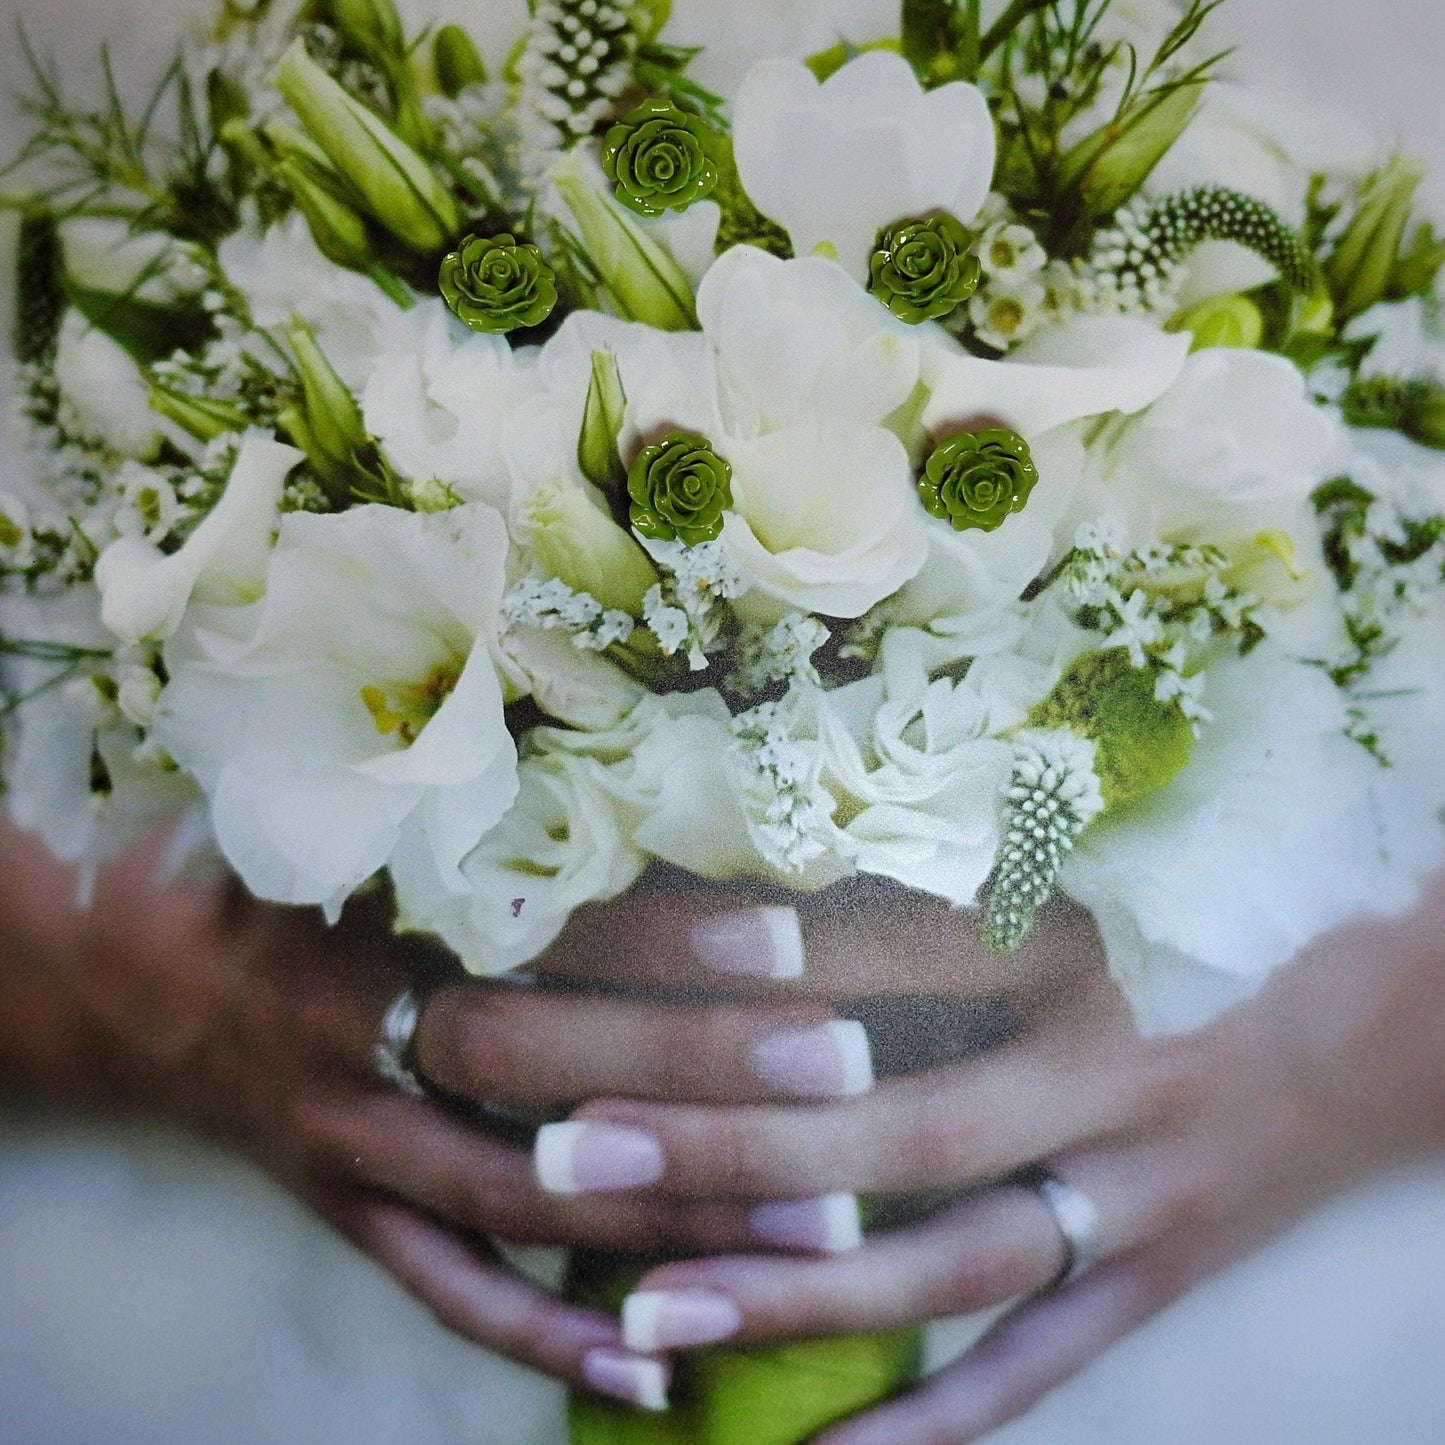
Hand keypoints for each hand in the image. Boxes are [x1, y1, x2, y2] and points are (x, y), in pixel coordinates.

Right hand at [0, 825, 894, 1406]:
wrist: (148, 972)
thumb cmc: (289, 871)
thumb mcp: (367, 817)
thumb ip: (496, 816)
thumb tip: (668, 777)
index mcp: (368, 917)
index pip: (535, 929)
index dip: (659, 937)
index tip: (791, 937)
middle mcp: (360, 1038)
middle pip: (540, 1066)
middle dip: (695, 1072)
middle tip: (844, 1071)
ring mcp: (352, 1145)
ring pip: (519, 1199)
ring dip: (667, 1218)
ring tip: (817, 1232)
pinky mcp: (349, 1214)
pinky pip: (449, 1293)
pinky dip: (548, 1340)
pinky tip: (654, 1379)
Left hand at [526, 875, 1444, 1441]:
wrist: (1342, 1070)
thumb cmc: (1164, 975)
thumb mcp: (1056, 919)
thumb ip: (917, 920)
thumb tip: (739, 926)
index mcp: (1073, 981)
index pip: (896, 977)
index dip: (772, 987)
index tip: (632, 991)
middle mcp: (1096, 1097)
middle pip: (901, 1132)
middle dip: (737, 1148)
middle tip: (580, 1158)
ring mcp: (1129, 1215)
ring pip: (950, 1268)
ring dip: (799, 1294)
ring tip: (652, 1307)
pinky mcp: (1143, 1301)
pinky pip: (1025, 1380)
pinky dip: (922, 1424)